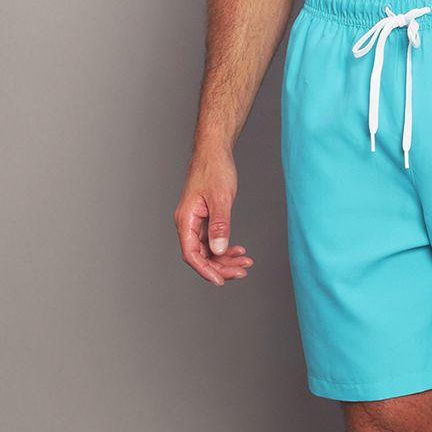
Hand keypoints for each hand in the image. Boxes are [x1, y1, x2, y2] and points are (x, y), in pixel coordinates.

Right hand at [175, 146, 253, 285]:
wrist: (215, 151)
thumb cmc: (214, 169)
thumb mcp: (220, 198)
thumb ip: (219, 225)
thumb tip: (219, 250)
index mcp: (185, 219)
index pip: (191, 254)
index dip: (205, 270)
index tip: (221, 280)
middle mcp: (188, 223)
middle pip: (201, 256)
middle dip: (221, 266)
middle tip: (242, 271)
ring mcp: (196, 222)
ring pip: (208, 250)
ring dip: (226, 259)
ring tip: (246, 262)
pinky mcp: (205, 219)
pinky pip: (213, 240)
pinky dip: (226, 247)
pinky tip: (239, 250)